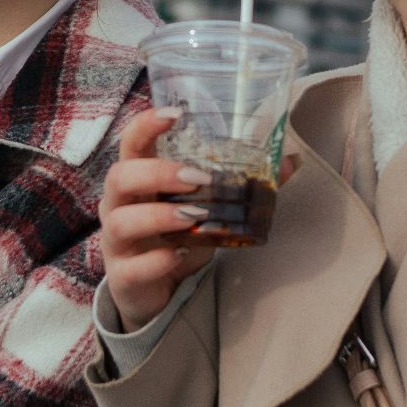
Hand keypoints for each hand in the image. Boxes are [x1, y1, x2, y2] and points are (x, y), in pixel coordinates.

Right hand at [99, 108, 300, 332]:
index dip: (146, 125)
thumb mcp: (207, 209)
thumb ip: (240, 186)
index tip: (176, 114)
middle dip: (157, 173)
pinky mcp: (122, 277)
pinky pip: (131, 268)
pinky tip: (179, 255)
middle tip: (198, 179)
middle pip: (120, 177)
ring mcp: (116, 243)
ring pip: (120, 222)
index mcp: (137, 180)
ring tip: (195, 217)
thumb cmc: (177, 238)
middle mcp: (118, 206)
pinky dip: (157, 261)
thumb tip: (289, 161)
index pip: (131, 143)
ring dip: (158, 216)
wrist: (156, 292)